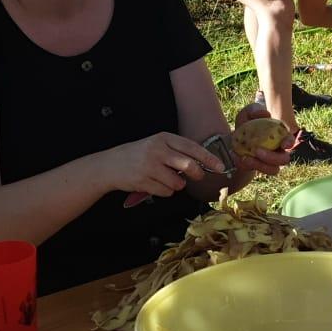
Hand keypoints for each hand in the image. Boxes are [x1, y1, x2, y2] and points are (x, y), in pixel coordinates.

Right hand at [98, 132, 227, 198]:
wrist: (110, 165)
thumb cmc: (139, 155)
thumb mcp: (157, 145)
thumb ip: (177, 152)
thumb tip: (204, 164)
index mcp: (164, 138)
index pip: (192, 147)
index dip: (208, 158)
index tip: (221, 166)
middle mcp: (157, 150)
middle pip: (189, 165)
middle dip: (197, 174)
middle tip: (197, 176)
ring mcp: (150, 166)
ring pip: (178, 182)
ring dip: (176, 185)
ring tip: (163, 178)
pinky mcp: (144, 181)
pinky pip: (166, 192)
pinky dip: (164, 191)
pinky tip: (153, 184)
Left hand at [230, 101, 292, 177]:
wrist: (233, 136)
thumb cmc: (246, 122)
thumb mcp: (247, 113)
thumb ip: (255, 110)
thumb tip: (265, 114)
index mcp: (280, 136)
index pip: (290, 141)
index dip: (289, 143)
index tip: (283, 144)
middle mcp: (278, 151)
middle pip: (284, 160)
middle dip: (272, 158)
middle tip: (257, 151)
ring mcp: (268, 162)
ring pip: (272, 170)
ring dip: (260, 166)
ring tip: (245, 158)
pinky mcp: (257, 168)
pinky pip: (254, 171)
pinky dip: (245, 165)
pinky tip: (236, 157)